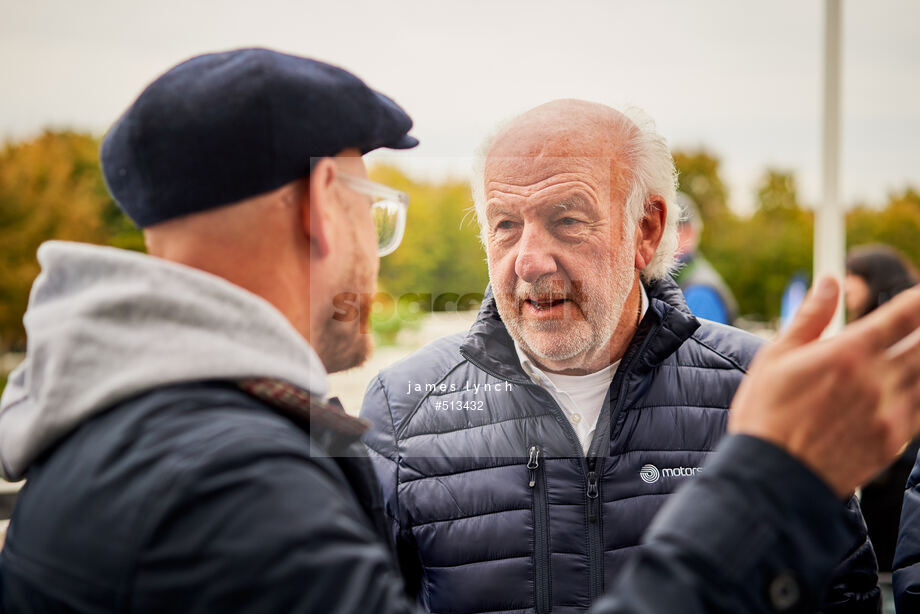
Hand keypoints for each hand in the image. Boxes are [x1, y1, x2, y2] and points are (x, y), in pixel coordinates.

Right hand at [729, 276, 919, 497]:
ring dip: (919, 361)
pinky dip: (918, 394)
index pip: (904, 315)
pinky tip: (907, 389)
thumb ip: (810, 317)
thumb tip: (829, 282)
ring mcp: (890, 413)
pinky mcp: (893, 441)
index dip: (919, 300)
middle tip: (918, 326)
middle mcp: (877, 380)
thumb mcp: (777, 356)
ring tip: (910, 355)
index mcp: (848, 353)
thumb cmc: (766, 413)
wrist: (772, 475)